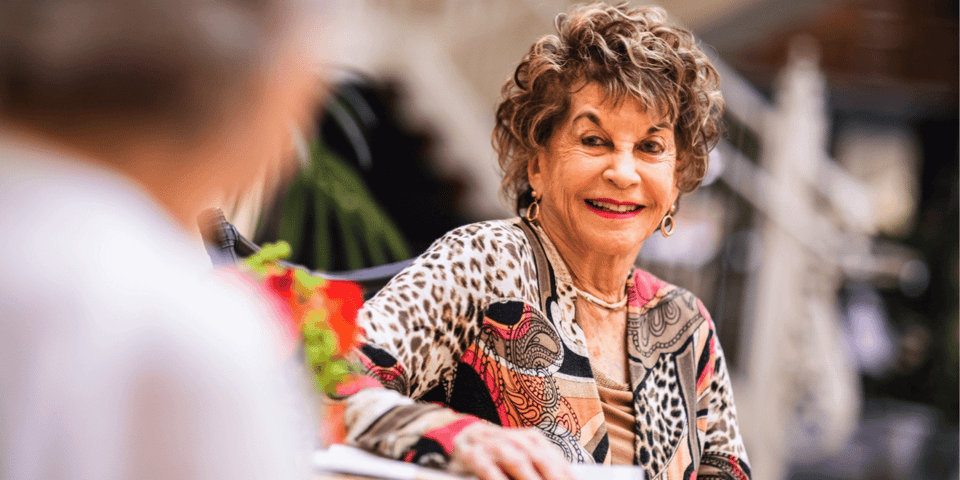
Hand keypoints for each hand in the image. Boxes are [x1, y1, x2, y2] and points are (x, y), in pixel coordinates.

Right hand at [448, 423, 576, 479]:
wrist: (460, 437)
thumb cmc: (499, 453)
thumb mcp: (523, 455)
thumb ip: (542, 467)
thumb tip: (567, 479)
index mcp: (532, 439)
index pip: (556, 461)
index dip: (567, 476)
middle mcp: (515, 439)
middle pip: (541, 460)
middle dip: (553, 478)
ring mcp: (494, 444)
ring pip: (517, 462)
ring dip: (530, 479)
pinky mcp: (473, 454)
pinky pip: (488, 469)